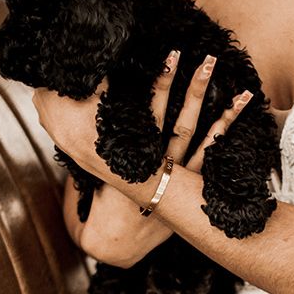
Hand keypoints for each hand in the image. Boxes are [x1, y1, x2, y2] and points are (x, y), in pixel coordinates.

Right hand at [33, 51, 252, 189]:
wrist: (117, 240)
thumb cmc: (101, 200)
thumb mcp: (89, 164)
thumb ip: (80, 132)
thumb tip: (52, 98)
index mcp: (130, 153)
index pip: (145, 112)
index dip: (158, 84)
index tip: (167, 56)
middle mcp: (155, 161)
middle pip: (174, 116)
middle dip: (186, 85)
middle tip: (198, 53)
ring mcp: (175, 173)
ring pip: (195, 132)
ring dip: (211, 103)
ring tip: (222, 71)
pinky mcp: (189, 184)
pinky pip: (211, 152)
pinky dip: (226, 128)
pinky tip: (241, 105)